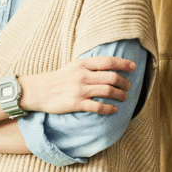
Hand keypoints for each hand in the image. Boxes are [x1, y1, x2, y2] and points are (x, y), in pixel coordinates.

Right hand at [19, 57, 136, 114]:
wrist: (38, 90)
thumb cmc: (57, 79)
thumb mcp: (73, 66)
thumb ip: (89, 66)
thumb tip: (108, 67)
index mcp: (82, 64)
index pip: (108, 62)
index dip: (123, 64)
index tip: (133, 67)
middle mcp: (82, 75)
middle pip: (112, 77)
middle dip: (124, 83)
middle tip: (128, 87)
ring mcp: (80, 90)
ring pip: (108, 91)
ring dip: (120, 95)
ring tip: (124, 97)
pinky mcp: (76, 103)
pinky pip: (98, 106)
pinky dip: (109, 108)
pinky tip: (114, 109)